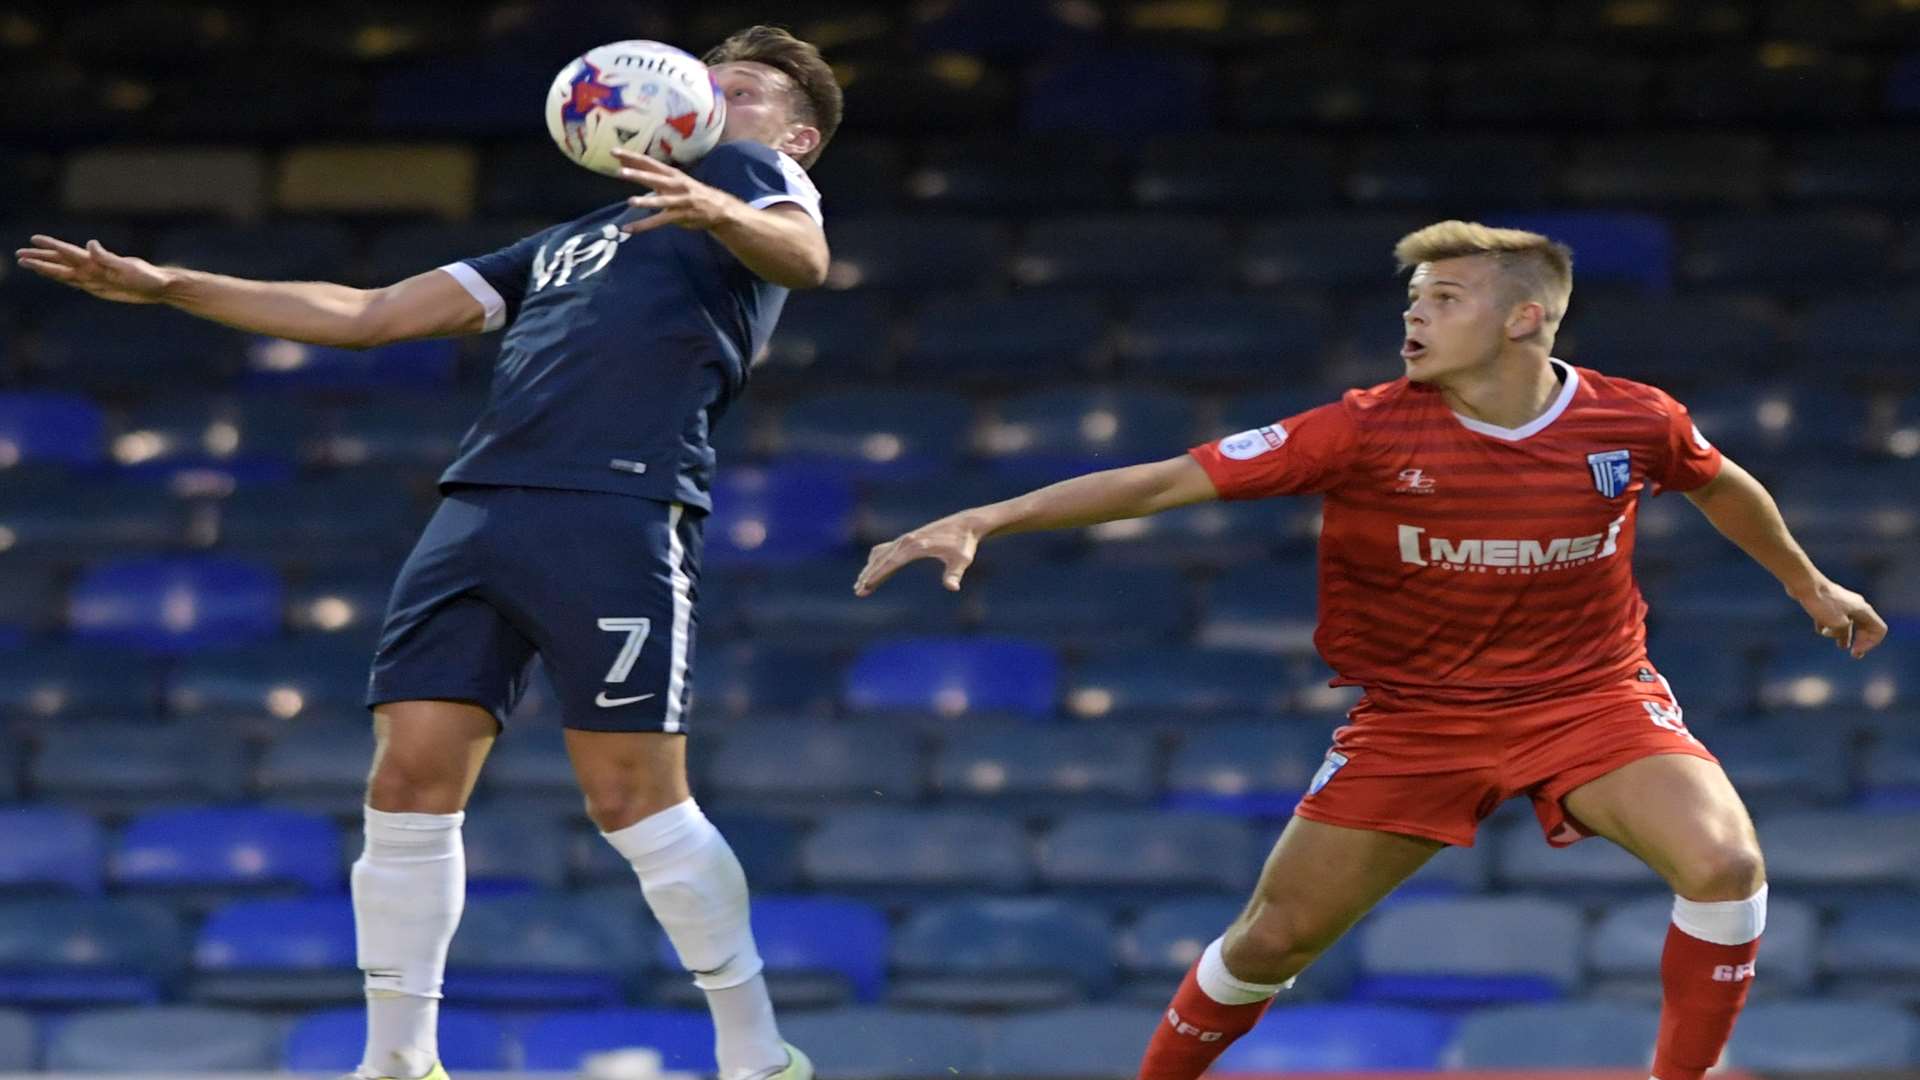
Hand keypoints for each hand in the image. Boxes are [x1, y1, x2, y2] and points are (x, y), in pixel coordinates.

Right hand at [14, 235, 170, 302]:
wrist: (160, 286)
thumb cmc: (148, 277)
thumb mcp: (127, 268)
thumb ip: (106, 257)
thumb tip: (89, 243)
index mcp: (96, 261)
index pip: (68, 252)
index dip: (51, 246)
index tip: (34, 239)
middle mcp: (93, 268)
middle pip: (61, 263)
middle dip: (40, 259)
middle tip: (19, 254)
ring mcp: (95, 278)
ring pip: (64, 273)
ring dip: (46, 268)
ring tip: (27, 263)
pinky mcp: (100, 288)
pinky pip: (76, 283)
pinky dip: (62, 279)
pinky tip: (54, 276)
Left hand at [613, 149, 741, 234]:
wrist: (717, 207)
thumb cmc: (690, 192)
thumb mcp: (674, 181)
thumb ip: (653, 176)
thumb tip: (630, 166)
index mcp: (671, 173)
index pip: (648, 162)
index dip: (632, 157)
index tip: (614, 151)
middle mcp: (675, 184)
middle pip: (655, 177)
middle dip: (638, 174)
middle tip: (620, 172)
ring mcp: (679, 200)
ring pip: (661, 200)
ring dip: (646, 201)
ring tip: (631, 201)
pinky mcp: (681, 216)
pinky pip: (660, 222)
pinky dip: (644, 226)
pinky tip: (629, 229)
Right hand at [855, 514, 985, 595]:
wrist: (966, 525)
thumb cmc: (964, 544)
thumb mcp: (962, 560)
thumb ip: (955, 573)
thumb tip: (953, 587)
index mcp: (915, 546)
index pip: (890, 563)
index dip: (877, 576)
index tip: (865, 587)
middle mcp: (906, 541)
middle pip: (881, 560)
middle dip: (869, 576)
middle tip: (858, 592)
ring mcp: (905, 539)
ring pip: (881, 554)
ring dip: (870, 568)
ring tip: (860, 584)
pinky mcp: (908, 538)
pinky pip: (886, 549)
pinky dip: (877, 559)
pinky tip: (873, 567)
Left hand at [1789, 577, 1887, 657]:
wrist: (1805, 584)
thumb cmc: (1823, 603)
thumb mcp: (1836, 624)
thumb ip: (1843, 633)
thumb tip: (1840, 637)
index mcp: (1863, 610)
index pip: (1879, 629)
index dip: (1871, 643)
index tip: (1856, 651)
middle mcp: (1856, 605)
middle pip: (1865, 626)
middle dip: (1859, 641)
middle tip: (1855, 654)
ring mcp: (1842, 603)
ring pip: (1848, 622)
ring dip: (1844, 635)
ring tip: (1841, 646)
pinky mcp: (1828, 602)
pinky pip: (1833, 616)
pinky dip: (1829, 624)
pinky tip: (1820, 629)